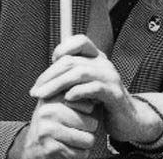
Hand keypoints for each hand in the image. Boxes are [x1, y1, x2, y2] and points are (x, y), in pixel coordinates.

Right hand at [10, 96, 97, 158]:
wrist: (32, 147)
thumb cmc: (56, 123)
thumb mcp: (65, 104)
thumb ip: (82, 95)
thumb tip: (101, 95)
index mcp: (54, 97)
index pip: (90, 106)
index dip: (89, 114)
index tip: (77, 115)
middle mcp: (49, 112)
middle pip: (93, 124)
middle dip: (89, 131)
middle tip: (74, 131)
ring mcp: (48, 130)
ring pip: (89, 140)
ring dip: (84, 144)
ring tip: (71, 139)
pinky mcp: (50, 149)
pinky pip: (80, 154)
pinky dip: (79, 155)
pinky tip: (66, 149)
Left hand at [29, 35, 162, 143]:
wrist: (127, 120)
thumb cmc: (101, 104)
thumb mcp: (85, 87)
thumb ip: (70, 79)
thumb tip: (43, 78)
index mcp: (97, 59)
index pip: (80, 41)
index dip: (62, 49)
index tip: (48, 70)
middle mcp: (104, 65)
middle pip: (72, 61)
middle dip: (49, 75)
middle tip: (35, 91)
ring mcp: (111, 78)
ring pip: (80, 73)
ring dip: (57, 85)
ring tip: (43, 96)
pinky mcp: (114, 94)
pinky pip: (94, 88)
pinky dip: (78, 92)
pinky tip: (67, 99)